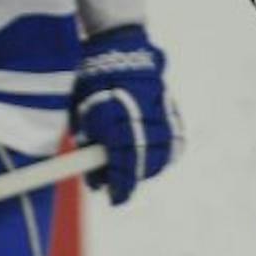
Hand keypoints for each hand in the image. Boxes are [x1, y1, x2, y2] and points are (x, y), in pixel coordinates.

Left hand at [71, 25, 177, 204]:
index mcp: (113, 123)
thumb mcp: (82, 120)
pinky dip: (163, 154)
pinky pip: (172, 143)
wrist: (120, 56)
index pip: (121, 166)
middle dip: (130, 179)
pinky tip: (152, 158)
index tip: (115, 199)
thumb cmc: (93, 90)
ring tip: (134, 171)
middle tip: (120, 186)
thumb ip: (89, 150)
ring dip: (147, 168)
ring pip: (159, 156)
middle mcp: (138, 120)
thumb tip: (97, 182)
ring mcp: (157, 116)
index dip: (119, 186)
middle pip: (141, 165)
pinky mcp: (170, 112)